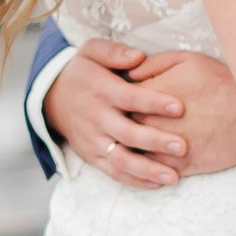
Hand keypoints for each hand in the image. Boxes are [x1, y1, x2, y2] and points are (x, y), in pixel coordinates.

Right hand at [45, 42, 235, 187]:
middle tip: (183, 146)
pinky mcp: (92, 156)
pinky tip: (158, 183)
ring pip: (121, 160)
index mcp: (101, 90)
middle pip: (128, 134)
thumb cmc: (83, 72)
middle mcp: (97, 118)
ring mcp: (93, 140)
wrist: (52, 99)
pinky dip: (135, 181)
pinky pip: (113, 172)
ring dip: (148, 170)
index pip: (129, 98)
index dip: (154, 102)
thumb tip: (139, 56)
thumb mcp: (91, 51)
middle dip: (156, 142)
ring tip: (174, 176)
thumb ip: (114, 52)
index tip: (179, 107)